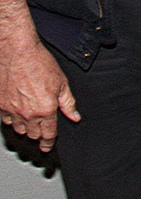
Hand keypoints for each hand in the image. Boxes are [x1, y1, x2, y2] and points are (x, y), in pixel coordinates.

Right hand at [0, 0, 80, 151]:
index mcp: (46, 109)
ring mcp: (12, 111)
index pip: (48, 134)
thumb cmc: (39, 62)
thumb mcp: (61, 82)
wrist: (17, 51)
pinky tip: (17, 109)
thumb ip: (68, 102)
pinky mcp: (0, 106)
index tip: (47, 146)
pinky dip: (12, 118)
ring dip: (25, 126)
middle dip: (38, 132)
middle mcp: (28, 114)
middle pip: (33, 134)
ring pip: (19, 129)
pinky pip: (6, 120)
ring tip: (30, 116)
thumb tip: (75, 116)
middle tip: (41, 125)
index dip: (49, 143)